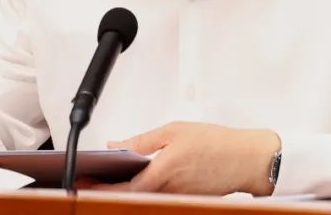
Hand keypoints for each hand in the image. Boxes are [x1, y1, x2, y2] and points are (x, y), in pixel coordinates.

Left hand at [95, 121, 279, 195]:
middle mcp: (168, 191)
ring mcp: (177, 199)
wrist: (248, 159)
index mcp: (163, 172)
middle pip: (131, 196)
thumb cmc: (216, 142)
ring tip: (111, 178)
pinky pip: (159, 197)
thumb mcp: (175, 131)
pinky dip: (146, 190)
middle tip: (91, 181)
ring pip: (144, 198)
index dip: (100, 188)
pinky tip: (139, 179)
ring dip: (127, 190)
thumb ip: (143, 141)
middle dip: (109, 190)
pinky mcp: (186, 200)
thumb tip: (116, 145)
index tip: (83, 183)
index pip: (123, 187)